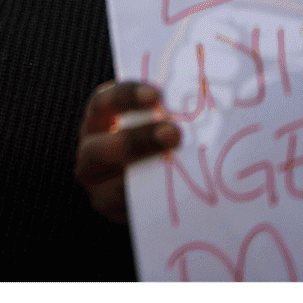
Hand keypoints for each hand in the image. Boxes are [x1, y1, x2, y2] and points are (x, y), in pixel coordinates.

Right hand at [74, 81, 180, 218]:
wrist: (156, 173)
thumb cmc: (165, 134)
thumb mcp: (161, 115)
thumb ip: (173, 107)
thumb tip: (211, 94)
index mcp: (100, 119)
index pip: (103, 103)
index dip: (125, 97)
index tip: (155, 96)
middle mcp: (90, 149)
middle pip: (100, 148)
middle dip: (136, 141)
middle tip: (172, 134)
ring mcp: (96, 181)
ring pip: (111, 183)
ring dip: (145, 176)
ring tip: (177, 166)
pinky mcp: (108, 205)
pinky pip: (127, 208)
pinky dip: (151, 199)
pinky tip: (177, 190)